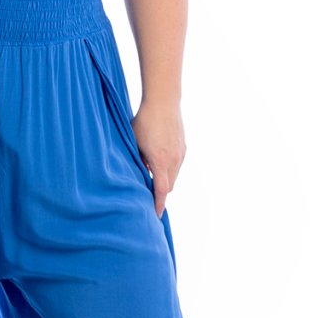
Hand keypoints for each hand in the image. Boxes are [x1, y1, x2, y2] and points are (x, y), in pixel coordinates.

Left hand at [131, 98, 185, 218]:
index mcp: (160, 161)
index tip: (156, 216)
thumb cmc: (144, 120)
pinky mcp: (183, 147)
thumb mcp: (134, 142)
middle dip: (160, 193)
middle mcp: (174, 160)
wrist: (164, 101)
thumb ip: (137, 161)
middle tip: (148, 196)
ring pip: (174, 176)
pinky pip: (177, 165)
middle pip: (169, 186)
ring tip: (151, 176)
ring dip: (164, 180)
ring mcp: (180, 153)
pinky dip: (169, 170)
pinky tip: (158, 162)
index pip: (161, 190)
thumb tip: (137, 174)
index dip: (158, 204)